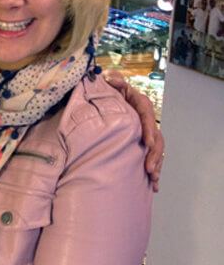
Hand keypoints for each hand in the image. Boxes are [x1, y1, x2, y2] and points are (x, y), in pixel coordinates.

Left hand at [104, 71, 164, 191]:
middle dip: (154, 155)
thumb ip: (113, 80)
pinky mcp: (143, 142)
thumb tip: (112, 79)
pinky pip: (152, 157)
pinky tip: (153, 185)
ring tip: (153, 179)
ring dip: (157, 165)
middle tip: (148, 169)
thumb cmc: (108, 88)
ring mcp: (146, 131)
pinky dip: (154, 170)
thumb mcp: (110, 82)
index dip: (149, 129)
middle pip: (156, 138)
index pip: (147, 116)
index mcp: (140, 104)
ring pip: (157, 150)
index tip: (147, 142)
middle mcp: (146, 118)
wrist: (108, 95)